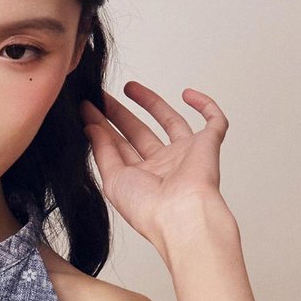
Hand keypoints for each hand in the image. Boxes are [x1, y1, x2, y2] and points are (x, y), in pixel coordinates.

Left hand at [80, 83, 229, 250]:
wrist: (181, 214)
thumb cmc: (148, 208)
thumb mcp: (113, 178)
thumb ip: (102, 150)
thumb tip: (91, 126)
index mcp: (142, 178)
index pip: (119, 147)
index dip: (103, 127)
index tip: (86, 108)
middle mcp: (163, 166)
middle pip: (139, 132)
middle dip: (120, 114)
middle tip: (101, 96)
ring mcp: (186, 154)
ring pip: (170, 121)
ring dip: (151, 103)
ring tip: (128, 87)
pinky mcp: (208, 145)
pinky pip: (213, 121)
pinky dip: (205, 104)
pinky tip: (187, 93)